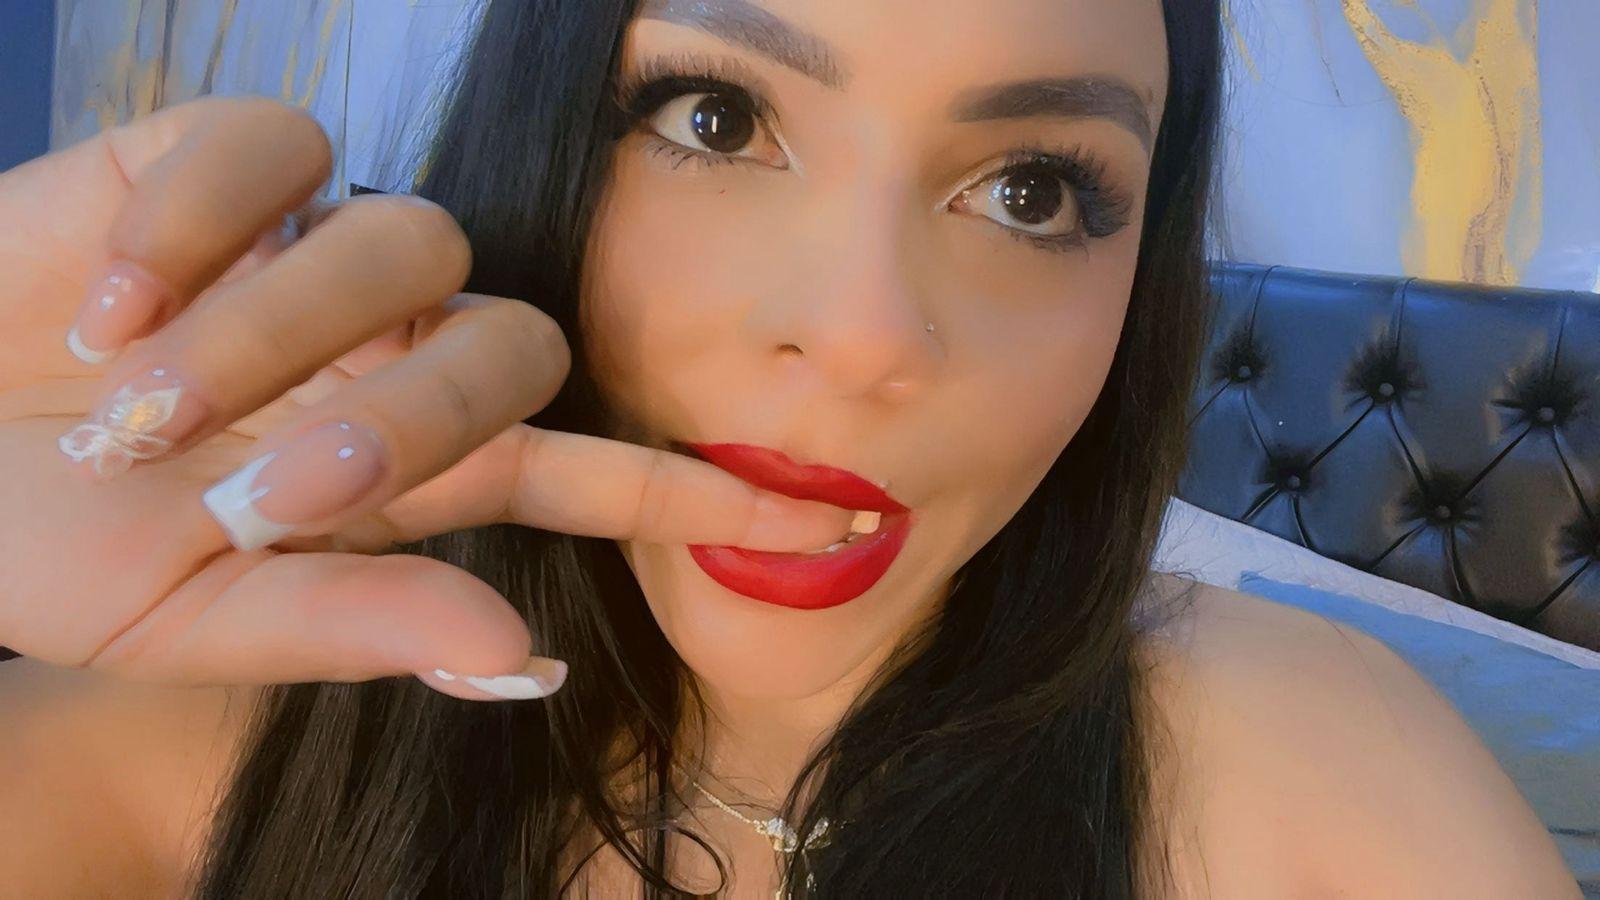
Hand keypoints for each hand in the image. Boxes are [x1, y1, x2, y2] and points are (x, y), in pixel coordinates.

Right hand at [0, 96, 852, 700]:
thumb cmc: (47, 542)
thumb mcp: (199, 614)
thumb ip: (364, 623)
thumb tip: (530, 664)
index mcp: (408, 473)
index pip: (590, 472)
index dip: (701, 494)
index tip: (827, 519)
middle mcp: (394, 354)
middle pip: (510, 348)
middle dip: (407, 418)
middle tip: (269, 484)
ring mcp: (321, 255)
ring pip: (408, 244)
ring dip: (280, 331)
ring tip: (145, 400)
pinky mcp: (231, 161)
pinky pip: (281, 150)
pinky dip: (199, 223)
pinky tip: (109, 300)